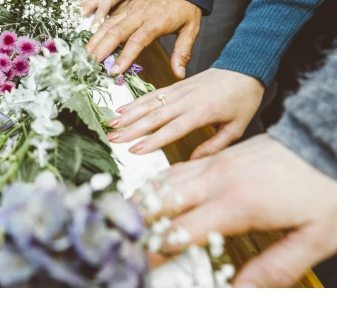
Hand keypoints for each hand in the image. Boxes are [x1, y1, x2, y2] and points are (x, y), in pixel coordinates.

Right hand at [80, 0, 137, 29]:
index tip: (92, 31)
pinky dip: (80, 9)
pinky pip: (83, 1)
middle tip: (81, 29)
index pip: (101, 12)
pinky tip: (79, 17)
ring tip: (77, 24)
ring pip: (82, 4)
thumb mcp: (127, 3)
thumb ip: (118, 14)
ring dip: (79, 14)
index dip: (96, 22)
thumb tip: (111, 27)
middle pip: (87, 7)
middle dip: (83, 19)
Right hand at [85, 0, 200, 78]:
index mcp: (156, 22)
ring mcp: (130, 10)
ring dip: (95, 40)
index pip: (137, 40)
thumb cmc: (185, 7)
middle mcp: (139, 15)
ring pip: (108, 25)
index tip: (115, 71)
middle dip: (102, 49)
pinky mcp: (125, 8)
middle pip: (116, 32)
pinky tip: (91, 43)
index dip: (125, 56)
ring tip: (84, 55)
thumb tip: (179, 75)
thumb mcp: (191, 29)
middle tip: (90, 64)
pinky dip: (97, 32)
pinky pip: (108, 20)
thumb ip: (183, 52)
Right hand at [107, 68, 263, 158]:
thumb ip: (215, 146)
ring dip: (128, 114)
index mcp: (201, 112)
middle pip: (154, 117)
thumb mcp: (236, 127)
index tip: (134, 150)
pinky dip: (135, 101)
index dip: (152, 140)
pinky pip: (152, 94)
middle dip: (131, 129)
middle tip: (112, 138)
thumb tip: (194, 162)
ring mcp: (178, 91)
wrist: (245, 67)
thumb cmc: (244, 99)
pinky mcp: (175, 85)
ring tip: (111, 124)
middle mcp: (186, 100)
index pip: (172, 129)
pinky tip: (122, 108)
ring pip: (149, 104)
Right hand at [140, 135, 336, 286]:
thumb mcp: (315, 237)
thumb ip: (275, 268)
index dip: (157, 249)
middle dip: (136, 218)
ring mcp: (216, 163)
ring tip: (123, 213)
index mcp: (238, 203)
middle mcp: (218, 179)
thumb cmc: (326, 187)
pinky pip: (178, 166)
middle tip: (118, 235)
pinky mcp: (220, 155)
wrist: (328, 141)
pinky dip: (158, 179)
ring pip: (165, 178)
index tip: (140, 263)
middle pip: (162, 198)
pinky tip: (152, 189)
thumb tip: (240, 292)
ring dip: (141, 197)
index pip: (183, 230)